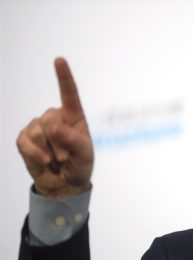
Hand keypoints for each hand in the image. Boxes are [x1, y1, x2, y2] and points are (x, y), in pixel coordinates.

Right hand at [16, 57, 92, 197]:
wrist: (65, 184)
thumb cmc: (80, 165)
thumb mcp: (84, 154)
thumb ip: (73, 140)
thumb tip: (55, 127)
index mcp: (74, 117)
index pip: (69, 94)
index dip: (64, 77)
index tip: (59, 60)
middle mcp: (56, 118)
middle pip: (50, 119)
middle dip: (60, 142)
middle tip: (67, 157)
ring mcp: (38, 128)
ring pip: (38, 131)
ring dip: (50, 150)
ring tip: (57, 160)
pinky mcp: (25, 139)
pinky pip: (25, 142)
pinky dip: (35, 154)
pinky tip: (45, 161)